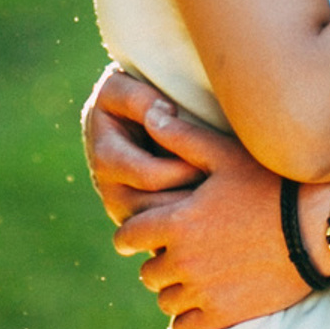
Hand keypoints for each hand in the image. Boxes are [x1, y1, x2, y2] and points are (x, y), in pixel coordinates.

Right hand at [81, 66, 209, 227]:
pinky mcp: (143, 226)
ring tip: (221, 208)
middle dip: (190, 202)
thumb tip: (164, 114)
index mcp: (106, 158)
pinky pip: (166, 243)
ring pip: (160, 236)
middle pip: (155, 213)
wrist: (126, 118)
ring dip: (191, 223)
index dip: (183, 169)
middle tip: (223, 191)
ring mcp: (126, 214)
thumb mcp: (124, 85)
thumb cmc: (130, 97)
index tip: (210, 158)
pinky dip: (190, 236)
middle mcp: (111, 193)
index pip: (149, 176)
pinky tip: (213, 220)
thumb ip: (138, 97)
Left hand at [116, 120, 317, 328]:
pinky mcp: (226, 315)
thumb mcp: (225, 154)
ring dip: (173, 289)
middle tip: (177, 251)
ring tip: (194, 274)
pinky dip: (188, 317)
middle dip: (157, 261)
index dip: (131, 233)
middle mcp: (185, 262)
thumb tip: (150, 114)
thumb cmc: (271, 185)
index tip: (139, 234)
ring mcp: (205, 292)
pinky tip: (204, 300)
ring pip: (165, 300)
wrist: (318, 229)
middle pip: (147, 272)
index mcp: (177, 223)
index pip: (129, 236)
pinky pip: (185, 328)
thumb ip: (182, 137)